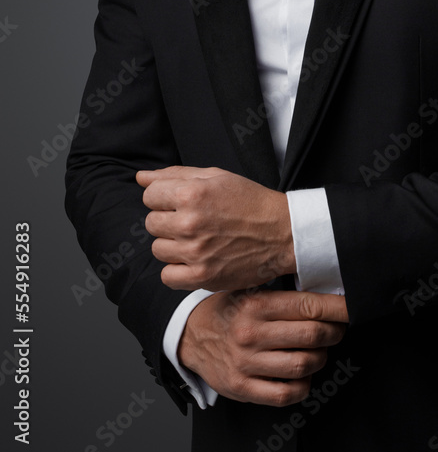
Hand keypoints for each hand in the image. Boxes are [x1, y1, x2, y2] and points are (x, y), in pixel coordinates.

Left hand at [137, 165, 295, 290]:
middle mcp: (190, 222)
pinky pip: (167, 276)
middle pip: (151, 222)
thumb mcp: (216, 176)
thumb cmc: (250, 201)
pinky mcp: (202, 277)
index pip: (150, 195)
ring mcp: (195, 252)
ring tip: (196, 239)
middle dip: (168, 219)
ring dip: (172, 244)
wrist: (282, 232)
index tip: (180, 201)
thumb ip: (175, 174)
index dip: (164, 197)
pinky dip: (177, 270)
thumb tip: (141, 177)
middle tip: (193, 220)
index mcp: (192, 193)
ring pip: (158, 249)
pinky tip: (194, 259)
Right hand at [178, 289, 348, 405]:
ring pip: (304, 365)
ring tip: (318, 350)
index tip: (351, 307)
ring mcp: (246, 363)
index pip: (309, 306)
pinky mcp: (243, 388)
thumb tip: (326, 288)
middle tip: (337, 329)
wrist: (192, 337)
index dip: (338, 308)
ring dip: (321, 358)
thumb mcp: (250, 289)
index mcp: (256, 304)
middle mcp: (251, 333)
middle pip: (312, 335)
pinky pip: (287, 393)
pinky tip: (302, 374)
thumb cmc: (230, 310)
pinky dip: (304, 385)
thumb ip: (283, 291)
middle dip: (334, 332)